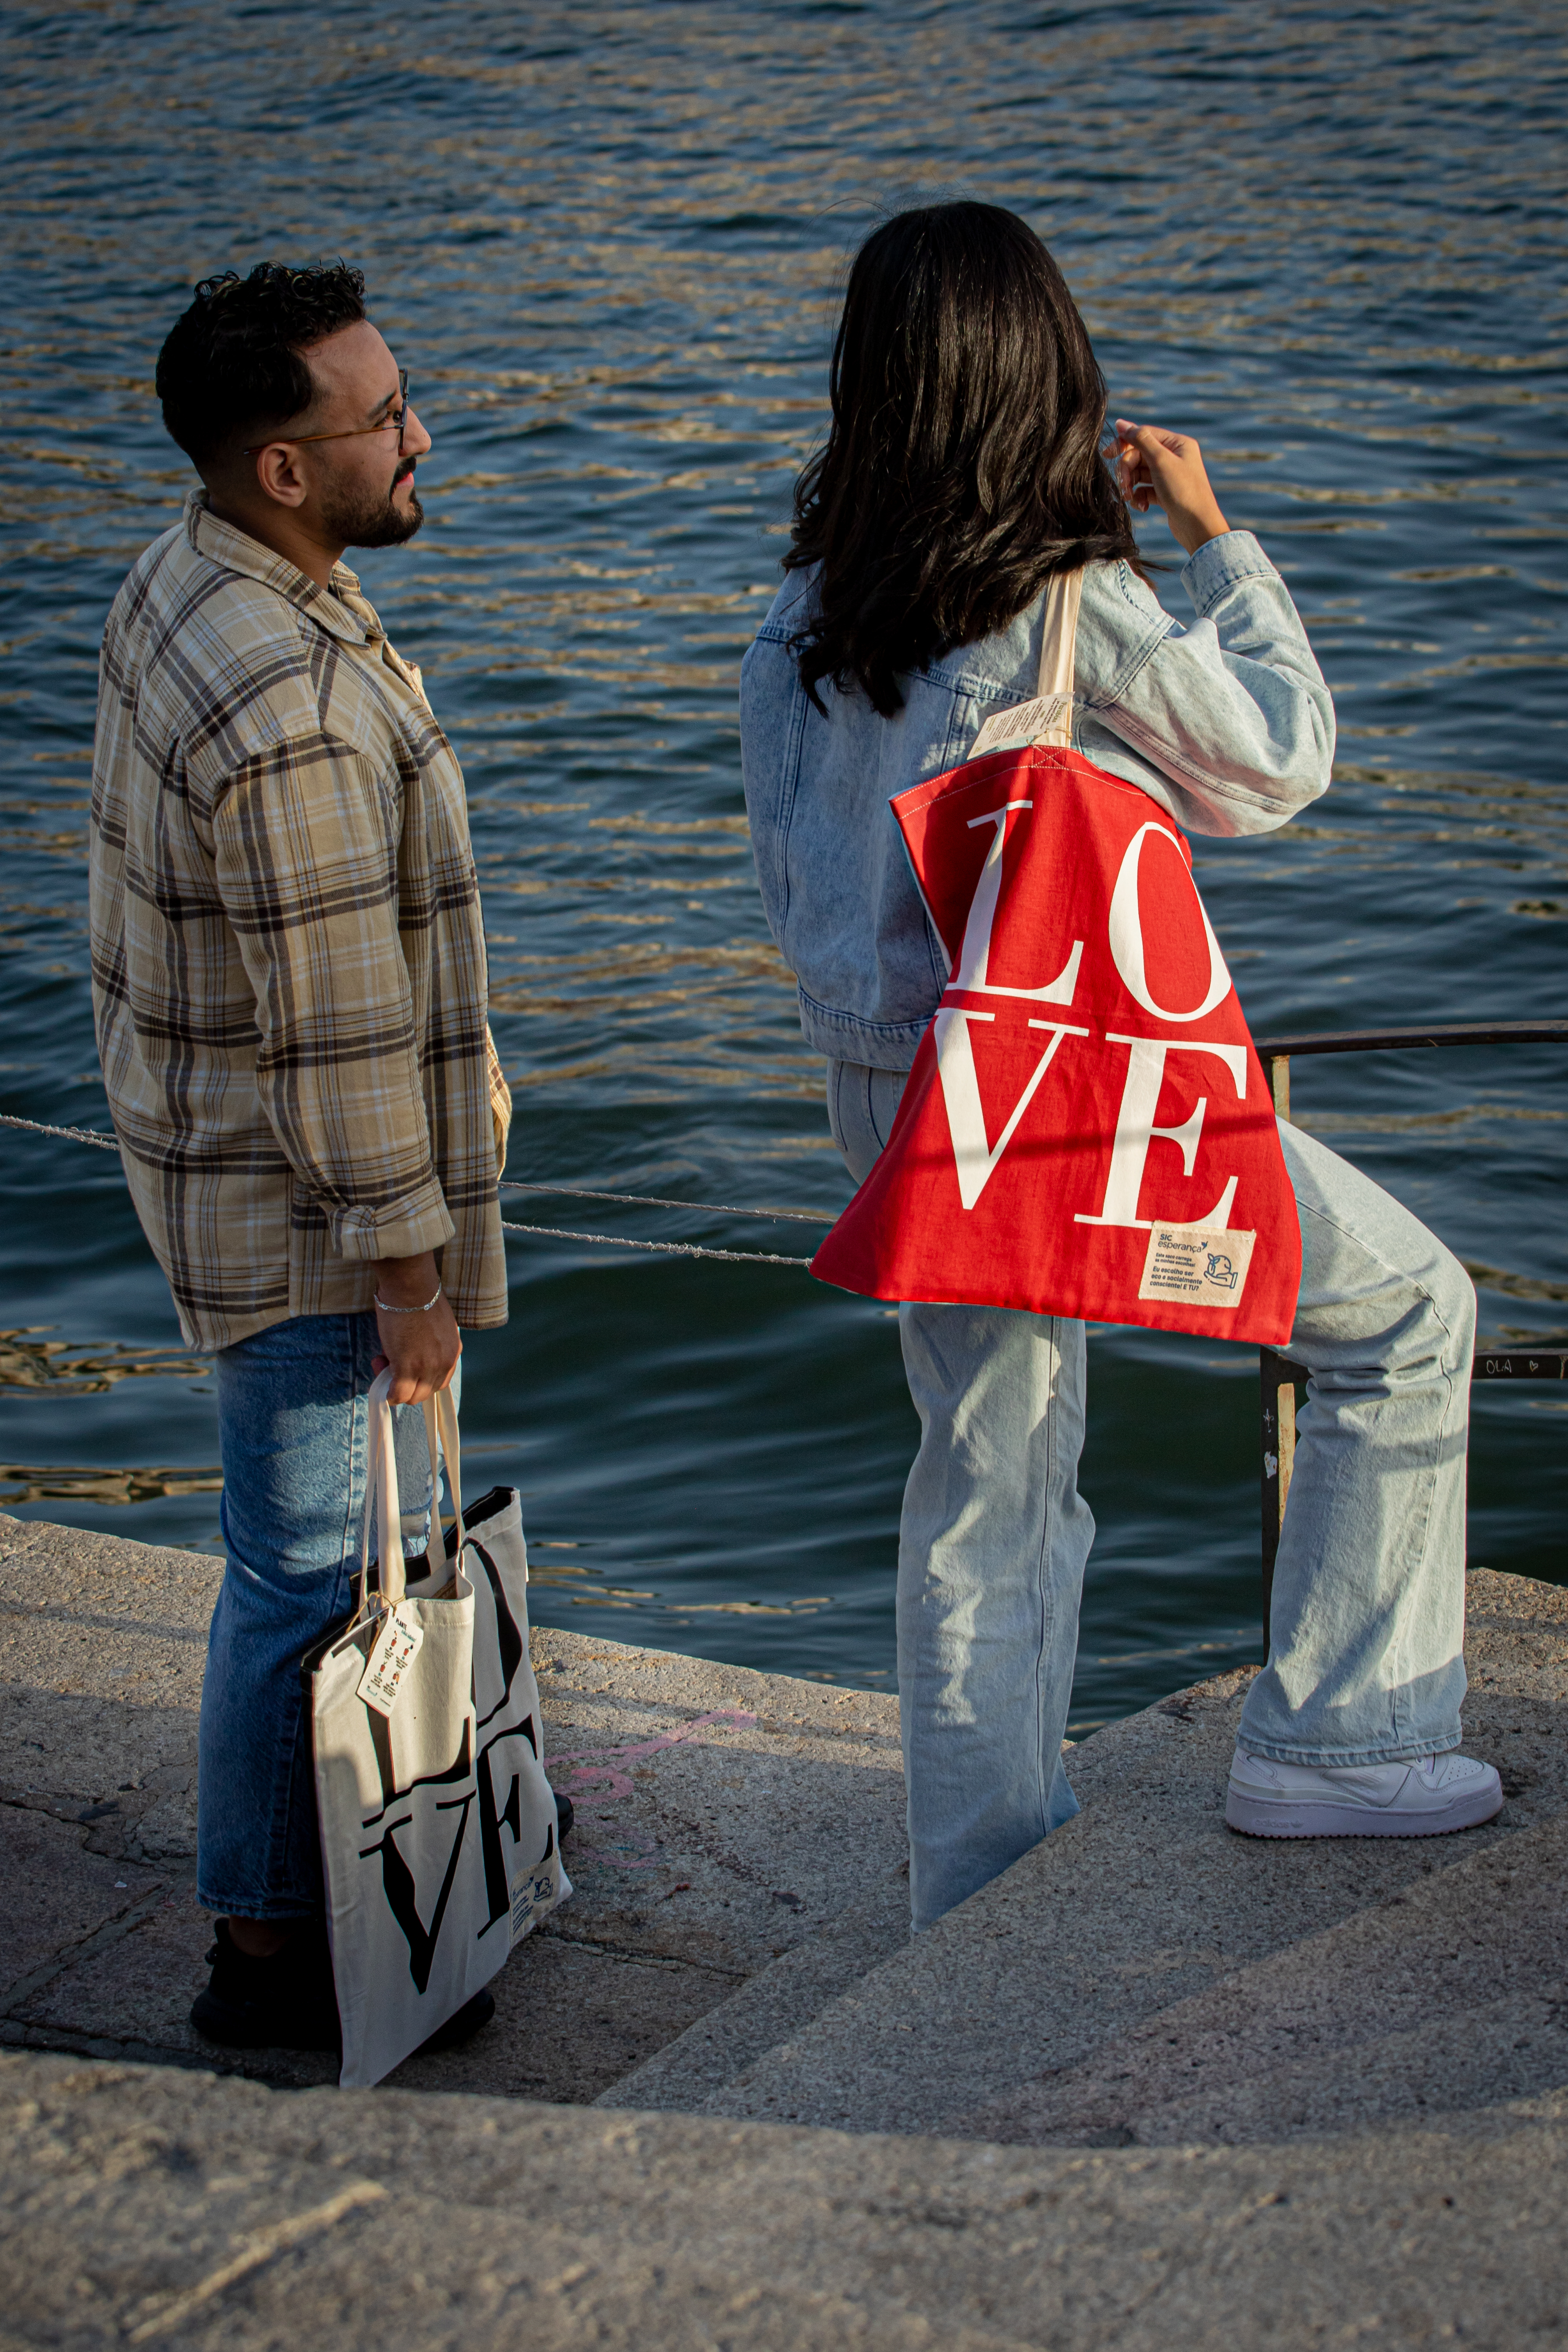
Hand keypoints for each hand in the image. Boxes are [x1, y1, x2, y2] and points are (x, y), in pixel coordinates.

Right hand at [371, 1250, 460, 1403]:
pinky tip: (379, 1370)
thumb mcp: (435, 1325)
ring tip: (382, 1361)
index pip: (440, 1381)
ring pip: (412, 1398)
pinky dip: (387, 1392)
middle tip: (390, 1361)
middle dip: (407, 1383)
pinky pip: (397, 1395)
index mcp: (453, 1351)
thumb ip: (430, 1343)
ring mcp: (427, 1368)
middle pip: (426, 1392)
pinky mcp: (407, 1368)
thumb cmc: (418, 1296)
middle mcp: (445, 1363)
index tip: (406, 1361)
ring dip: (395, 1387)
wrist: (411, 1287)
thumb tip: (411, 1350)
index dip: (421, 1376)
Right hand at [1106, 420, 1229, 556]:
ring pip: (1139, 473)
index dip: (1124, 442)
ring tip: (1130, 499)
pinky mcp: (1164, 493)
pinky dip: (1139, 497)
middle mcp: (1174, 457)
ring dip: (1131, 486)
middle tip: (1123, 486)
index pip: (1144, 435)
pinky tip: (1142, 507)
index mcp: (1177, 444)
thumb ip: (1140, 439)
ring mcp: (1169, 476)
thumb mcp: (1160, 460)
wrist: (1197, 526)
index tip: (1107, 454)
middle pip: (1138, 455)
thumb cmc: (1183, 491)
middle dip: (1127, 471)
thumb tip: (1122, 423)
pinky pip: (1144, 489)